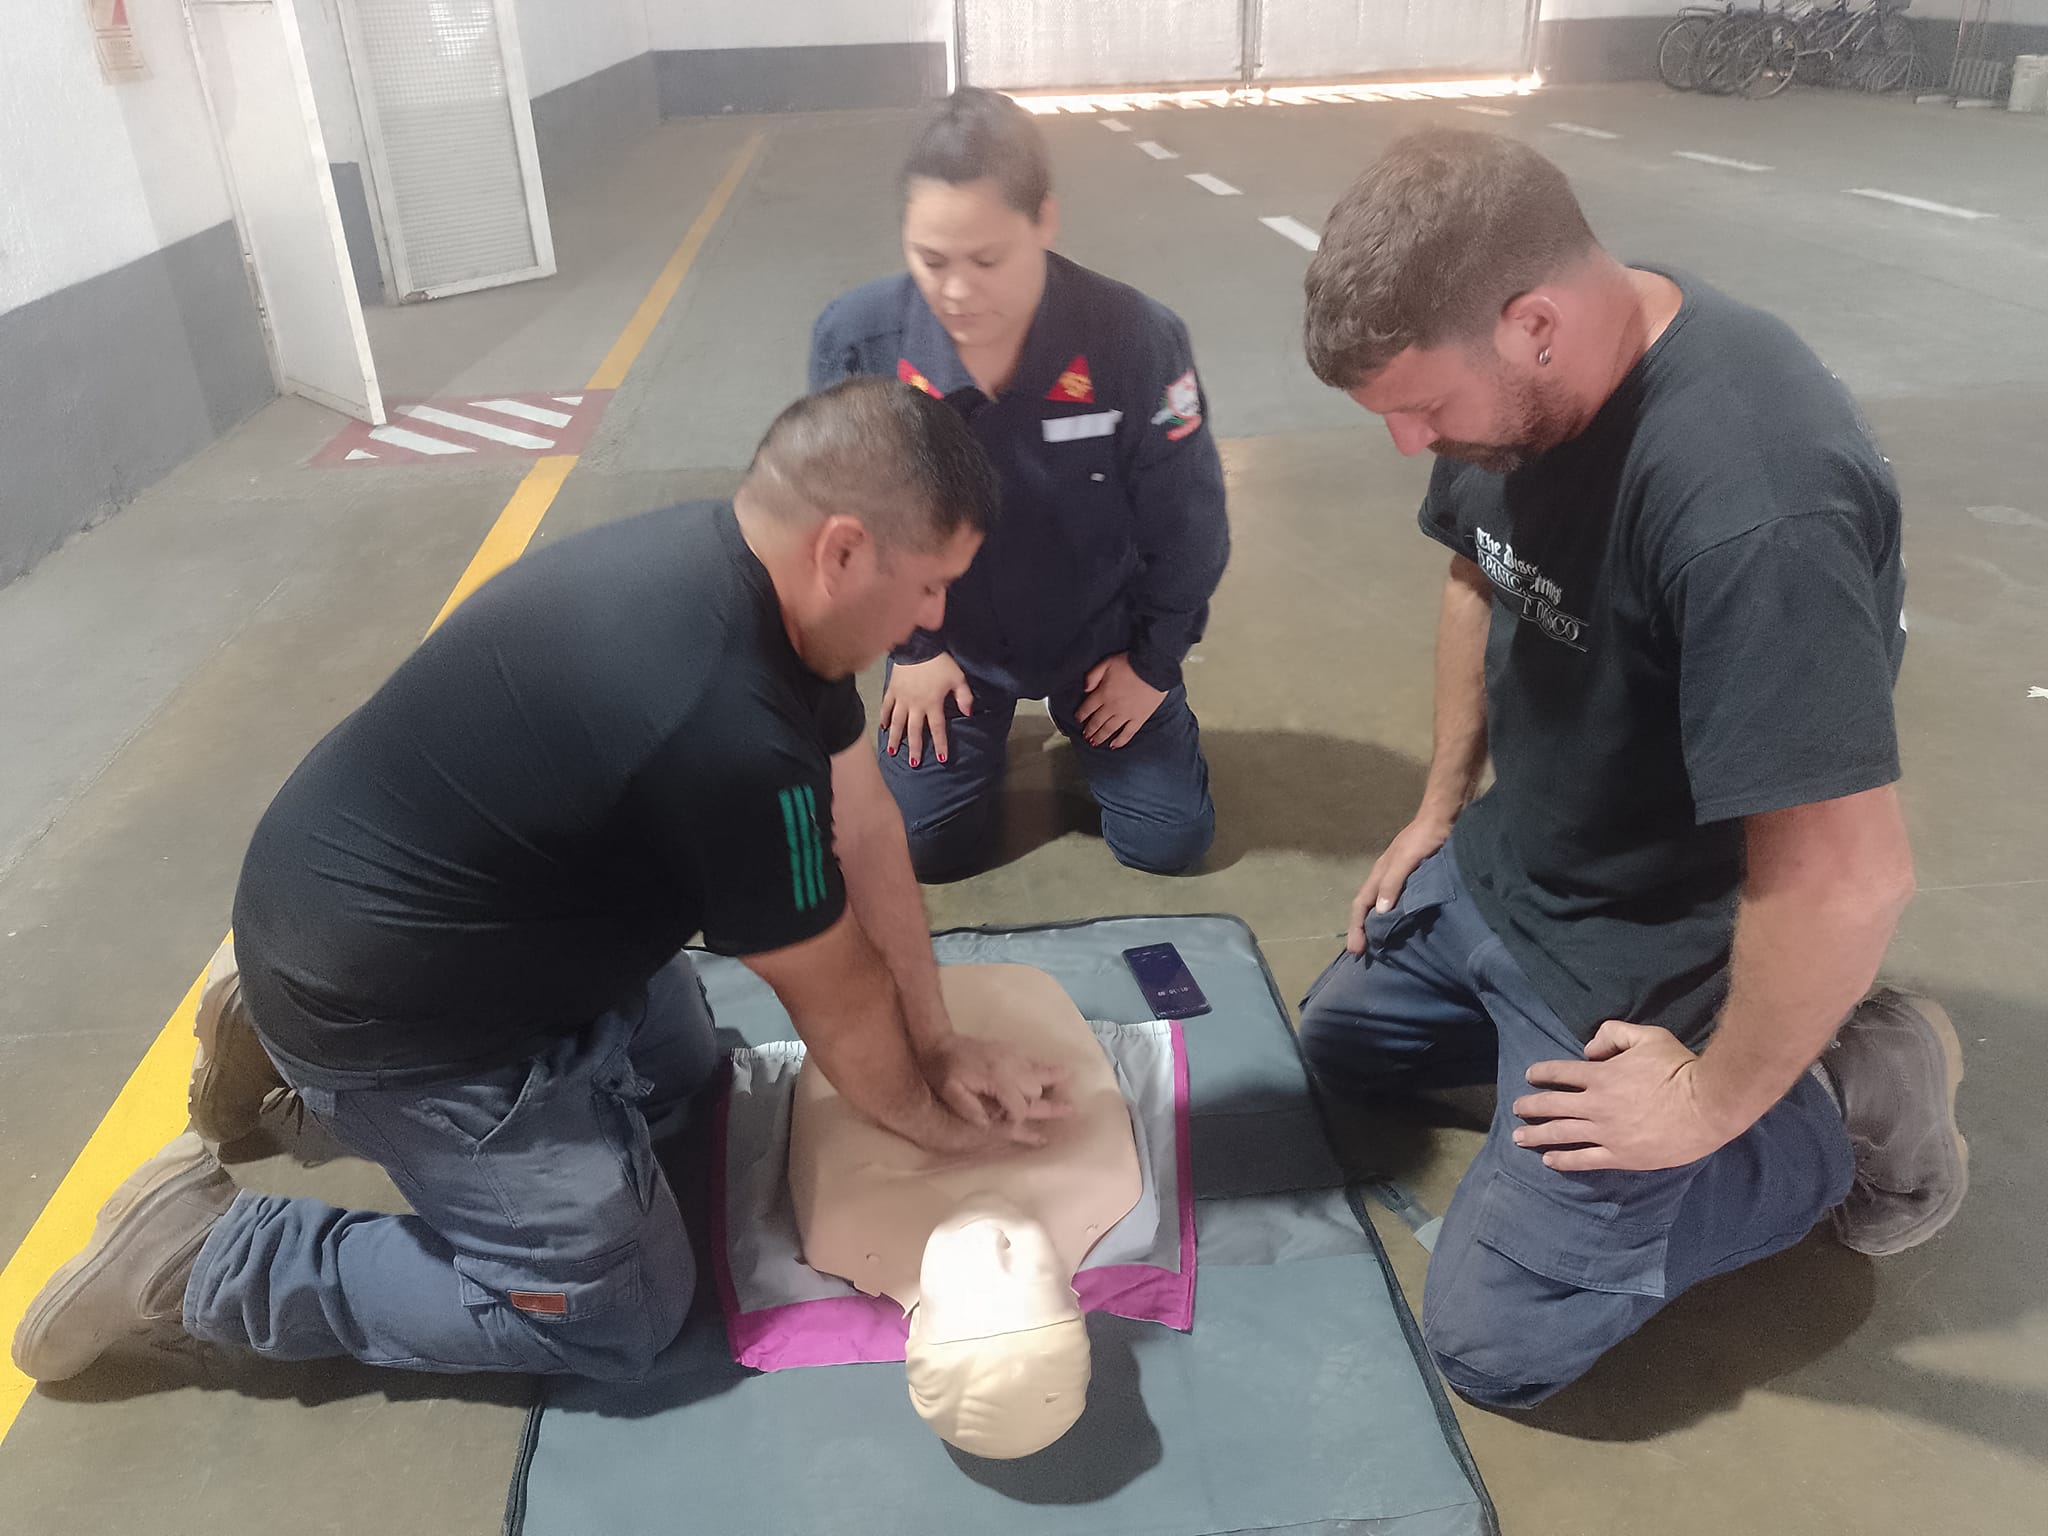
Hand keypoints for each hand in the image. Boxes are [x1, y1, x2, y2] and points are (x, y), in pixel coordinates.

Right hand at [881, 653, 972, 767]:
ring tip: (893, 752)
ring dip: (895, 738)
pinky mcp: (892, 690)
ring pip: (897, 723)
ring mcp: (902, 699)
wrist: (917, 646)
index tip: (941, 758)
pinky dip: (884, 717)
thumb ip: (964, 696)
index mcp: (932, 703)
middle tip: (913, 764)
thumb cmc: (939, 662)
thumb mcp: (957, 678)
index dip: (940, 744)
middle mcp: (915, 705)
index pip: (937, 728)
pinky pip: (886, 706)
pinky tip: (884, 727)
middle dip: (915, 748)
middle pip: (914, 731)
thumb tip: (968, 713)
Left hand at [916, 1032, 1072, 1145]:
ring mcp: (1012, 1055)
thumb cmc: (943, 1071)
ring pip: (1040, 1072)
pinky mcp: (1010, 1049)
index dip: (1019, 1120)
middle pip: (1035, 1091)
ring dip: (1055, 1079)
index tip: (1012, 1126)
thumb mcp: (951, 1093)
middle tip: (1069, 1110)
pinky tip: (1056, 1069)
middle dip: (1044, 1104)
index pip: (1020, 1107)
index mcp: (998, 1079)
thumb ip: (971, 1110)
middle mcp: (1011, 1067)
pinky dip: (1045, 1067)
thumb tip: (990, 1123)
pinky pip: (1033, 1059)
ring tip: (1073, 1083)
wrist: (938, 1042)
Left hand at [1075, 654, 1165, 748]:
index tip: (1078, 719)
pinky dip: (1120, 741)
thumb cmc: (1131, 663)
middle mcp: (1112, 707)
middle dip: (1089, 729)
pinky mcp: (1139, 718)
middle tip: (1085, 735)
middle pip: (1096, 721)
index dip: (1081, 715)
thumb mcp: (1107, 663)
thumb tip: (1085, 689)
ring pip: (1109, 729)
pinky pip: (1128, 733)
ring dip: (1100, 737)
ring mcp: (1126, 714)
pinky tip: (1113, 745)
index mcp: (1103, 693)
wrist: (1154, 668)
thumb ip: (1093, 675)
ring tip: (1093, 742)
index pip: (1087, 708)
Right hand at [1346, 812, 1453, 953]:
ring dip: (1378, 926)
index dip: (1356, 928)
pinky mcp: (1416, 880)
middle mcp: (1386, 878)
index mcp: (1379, 874)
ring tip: (1381, 946)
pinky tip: (1404, 927)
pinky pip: (1400, 903)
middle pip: (1368, 908)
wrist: (1444, 818)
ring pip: (1383, 906)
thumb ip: (1392, 883)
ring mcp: (1401, 879)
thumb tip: (1379, 912)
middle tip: (1363, 955)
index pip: (1360, 905)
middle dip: (1362, 931)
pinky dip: (1396, 918)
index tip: (1356, 951)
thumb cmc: (1424, 838)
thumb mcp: (1406, 859)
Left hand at [1511, 1020, 1747, 1171]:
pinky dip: (1564, 1160)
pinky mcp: (1621, 1156)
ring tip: (1519, 1137)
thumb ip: (1613, 1035)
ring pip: (1562, 1134)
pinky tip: (1549, 1160)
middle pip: (1553, 1105)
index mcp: (1600, 1076)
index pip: (1560, 1073)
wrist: (1707, 1106)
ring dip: (1537, 1135)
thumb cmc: (1679, 1068)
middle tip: (1516, 1108)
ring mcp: (1607, 1133)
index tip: (1530, 1076)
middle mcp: (1596, 1105)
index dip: (1541, 1074)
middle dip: (1530, 1106)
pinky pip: (1585, 1159)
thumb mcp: (1646, 1036)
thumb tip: (1589, 1050)